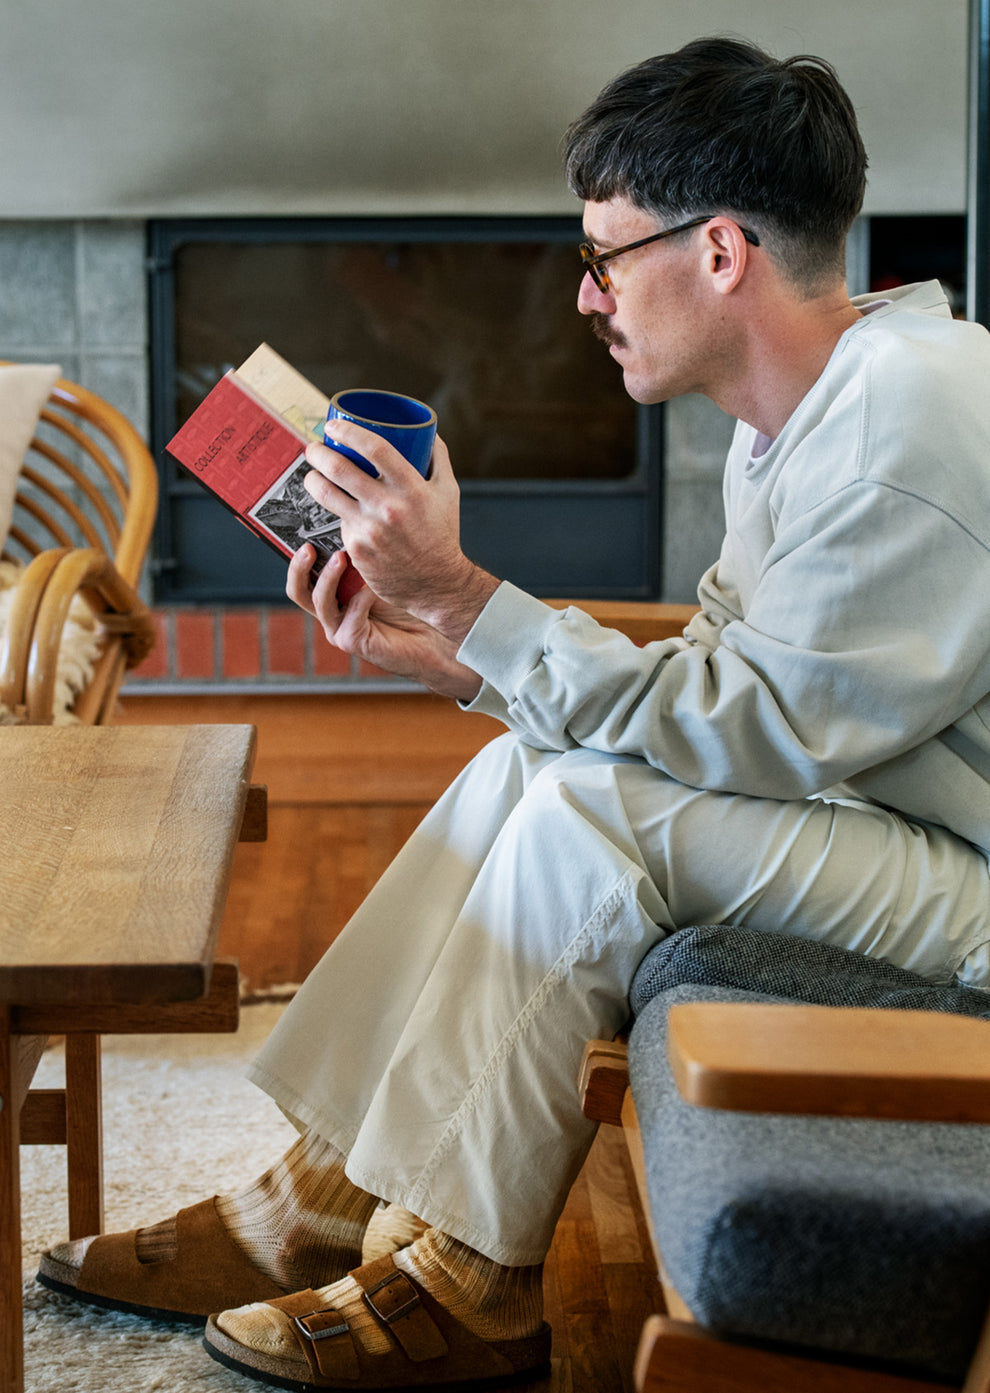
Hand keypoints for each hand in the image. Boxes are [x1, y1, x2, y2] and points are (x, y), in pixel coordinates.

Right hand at [286, 545, 482, 701]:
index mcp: (332, 594)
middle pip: (298, 591)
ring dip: (329, 578)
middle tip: (309, 547)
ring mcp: (339, 628)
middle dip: (299, 567)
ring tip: (341, 557)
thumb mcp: (383, 571)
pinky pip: (350, 616)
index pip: (302, 575)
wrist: (434, 634)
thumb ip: (364, 555)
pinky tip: (376, 587)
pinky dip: (362, 598)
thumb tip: (351, 519)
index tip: (303, 532)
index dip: (297, 557)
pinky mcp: (352, 641)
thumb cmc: (411, 600)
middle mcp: (331, 612)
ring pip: (320, 602)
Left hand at [302, 426, 498, 643]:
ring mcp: (370, 530)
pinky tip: (340, 510)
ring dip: (312, 479)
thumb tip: (427, 431)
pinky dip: (338, 513)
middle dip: (318, 452)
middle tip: (314, 448)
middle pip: (340, 468)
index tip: (333, 426)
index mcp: (412, 489)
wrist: (436, 584)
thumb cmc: (442, 534)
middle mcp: (388, 508)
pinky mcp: (357, 550)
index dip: (348, 432)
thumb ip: (438, 459)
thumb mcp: (448, 492)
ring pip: (327, 495)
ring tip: (312, 474)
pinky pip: (339, 522)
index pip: (375, 448)